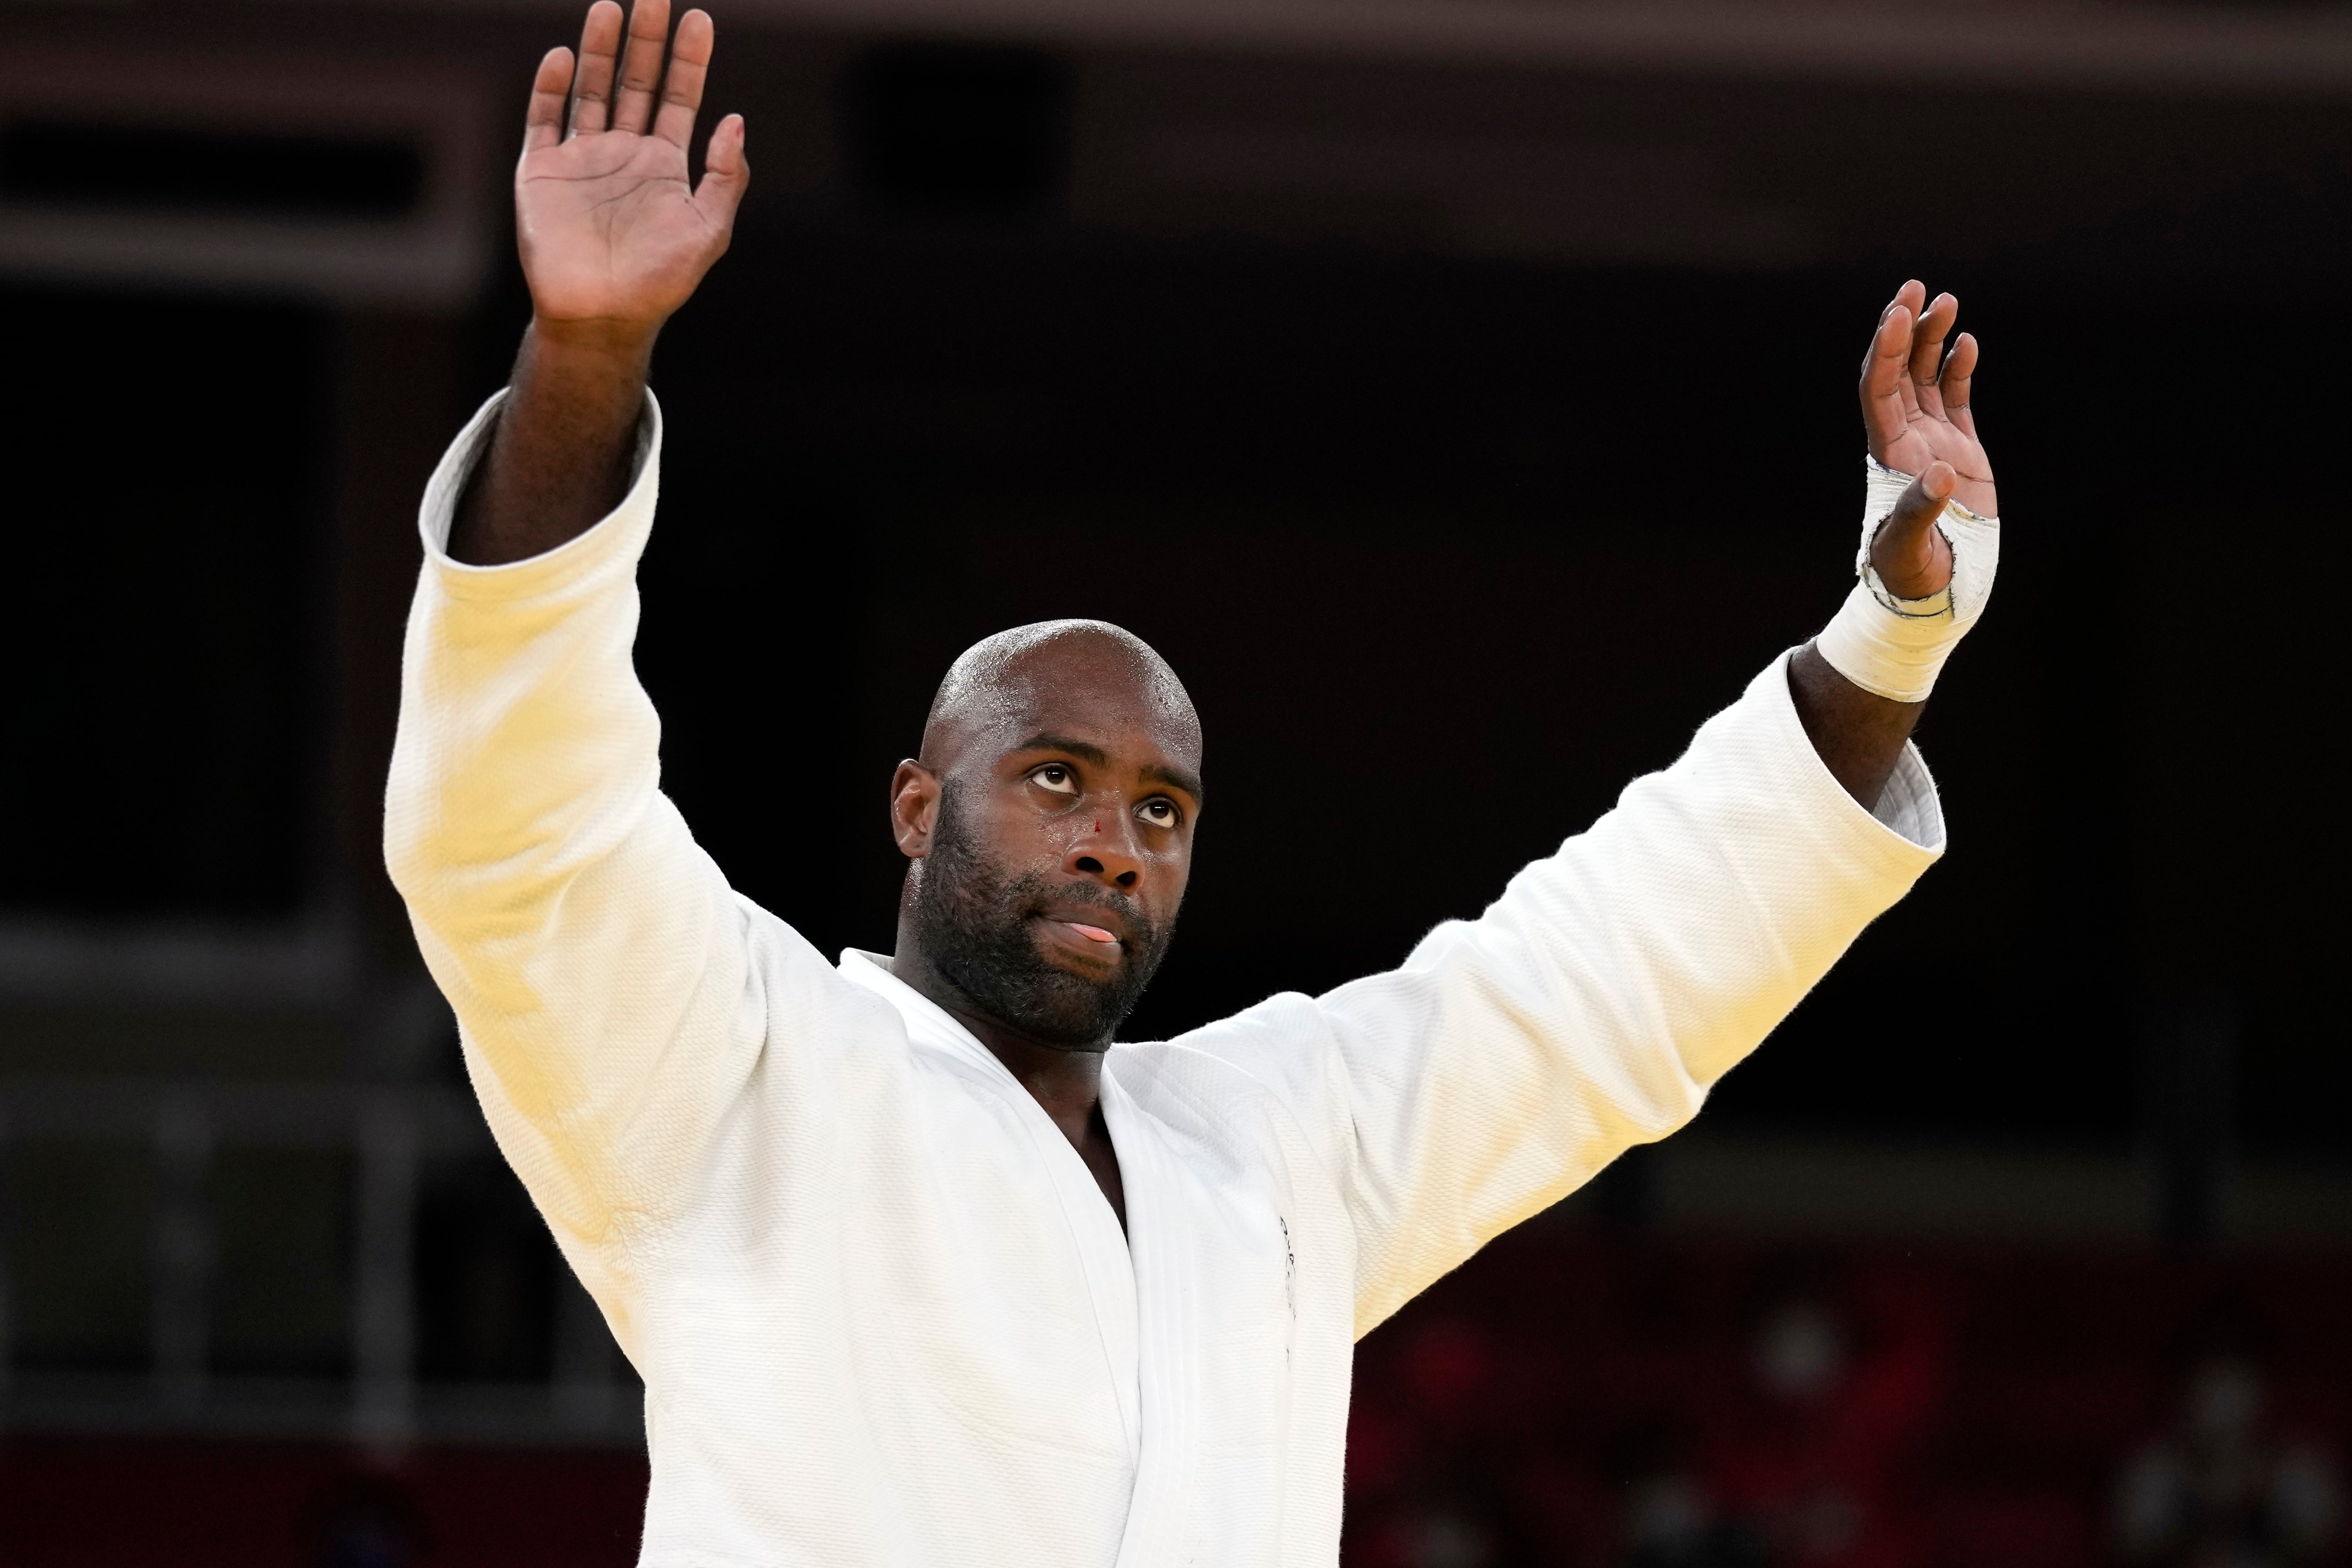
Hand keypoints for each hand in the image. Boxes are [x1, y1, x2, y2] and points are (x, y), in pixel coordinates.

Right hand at [516, 0, 745, 351]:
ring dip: (599, 49)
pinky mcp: (542, 172)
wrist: (603, 317)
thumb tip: (735, 119)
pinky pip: (544, 120)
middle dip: (645, 39)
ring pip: (590, 90)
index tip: (699, 19)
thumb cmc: (661, 281)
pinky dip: (552, 88)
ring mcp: (582, 159)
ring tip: (609, 7)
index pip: (679, 98)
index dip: (689, 59)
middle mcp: (623, 154)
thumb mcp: (708, 230)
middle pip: (635, 81)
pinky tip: (563, 57)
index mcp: (664, 165)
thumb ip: (724, 176)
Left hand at [1858, 281, 1995, 598]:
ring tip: (1945, 301)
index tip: (1896, 315)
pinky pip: (1956, 399)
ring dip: (1932, 339)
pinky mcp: (1961, 452)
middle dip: (1903, 329)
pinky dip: (1959, 369)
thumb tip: (1938, 476)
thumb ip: (1919, 513)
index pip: (1879, 390)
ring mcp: (1932, 443)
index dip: (1884, 352)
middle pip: (1897, 371)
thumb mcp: (1908, 549)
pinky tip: (1967, 341)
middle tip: (1914, 287)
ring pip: (1926, 378)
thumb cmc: (1913, 577)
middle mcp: (1905, 441)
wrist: (1936, 593)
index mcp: (1888, 455)